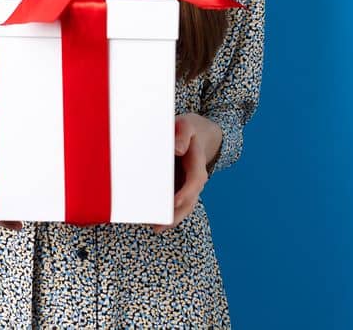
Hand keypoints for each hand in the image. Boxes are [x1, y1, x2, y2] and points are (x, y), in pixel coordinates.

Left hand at [151, 113, 221, 233]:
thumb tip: (177, 149)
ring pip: (184, 207)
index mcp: (197, 162)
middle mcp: (195, 178)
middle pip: (190, 200)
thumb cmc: (188, 129)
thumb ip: (183, 134)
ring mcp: (189, 186)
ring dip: (171, 219)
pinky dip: (167, 214)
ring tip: (155, 227)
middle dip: (176, 213)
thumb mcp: (187, 124)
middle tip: (160, 224)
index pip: (196, 180)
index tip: (175, 201)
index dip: (187, 192)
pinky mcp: (180, 189)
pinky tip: (153, 221)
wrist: (199, 135)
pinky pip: (176, 204)